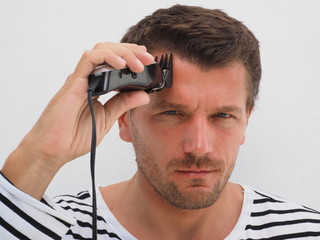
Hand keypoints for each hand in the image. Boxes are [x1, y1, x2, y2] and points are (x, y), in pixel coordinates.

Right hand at [1, 42, 153, 198]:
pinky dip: (107, 57)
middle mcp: (88, 79)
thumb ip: (123, 104)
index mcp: (96, 86)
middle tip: (148, 58)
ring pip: (101, 50)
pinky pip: (89, 60)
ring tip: (138, 63)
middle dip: (132, 51)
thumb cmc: (74, 136)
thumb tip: (144, 95)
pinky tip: (121, 65)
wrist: (54, 150)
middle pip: (110, 52)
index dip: (132, 57)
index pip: (115, 63)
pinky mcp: (73, 83)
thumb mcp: (108, 118)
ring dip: (123, 52)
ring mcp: (80, 79)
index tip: (148, 61)